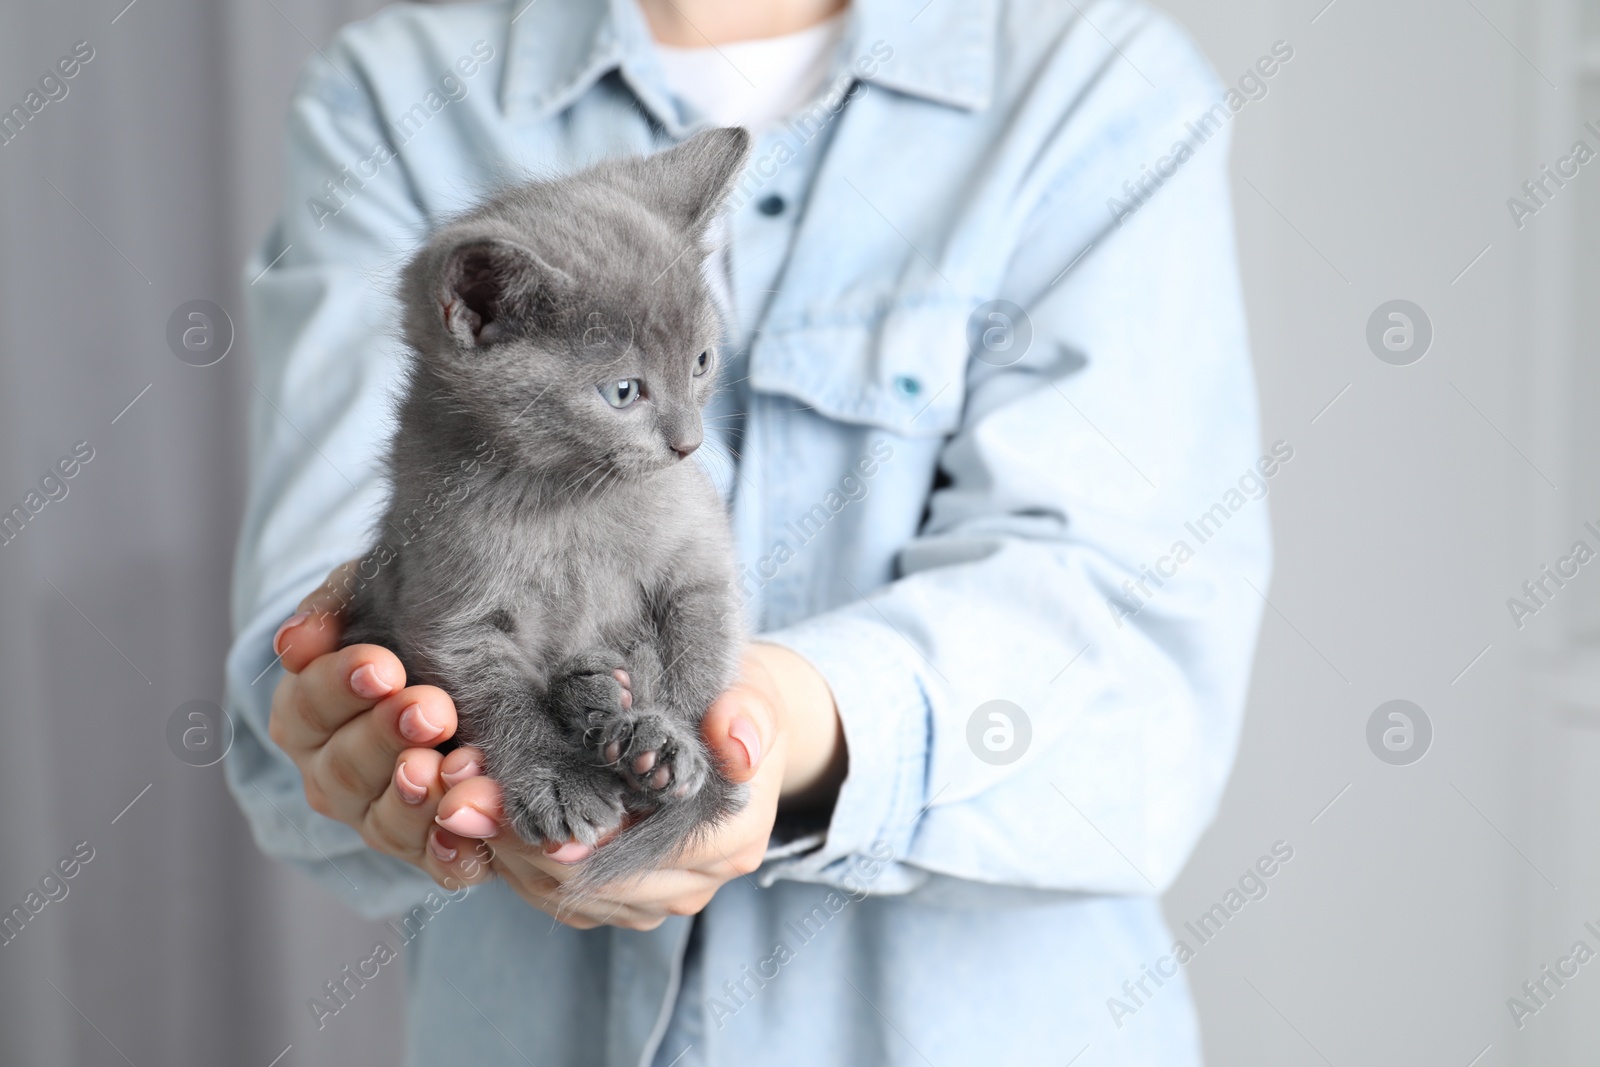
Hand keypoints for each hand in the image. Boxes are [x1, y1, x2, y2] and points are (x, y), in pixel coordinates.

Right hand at [266, 562, 480, 887]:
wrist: (478, 670)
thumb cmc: (416, 628)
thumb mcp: (378, 599)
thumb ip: (340, 604)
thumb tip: (297, 638)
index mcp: (309, 715)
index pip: (310, 704)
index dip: (341, 686)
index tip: (385, 666)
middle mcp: (333, 775)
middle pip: (346, 767)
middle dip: (388, 737)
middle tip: (431, 710)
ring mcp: (379, 819)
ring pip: (385, 821)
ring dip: (419, 797)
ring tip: (457, 765)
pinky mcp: (431, 851)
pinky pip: (437, 865)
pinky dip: (453, 854)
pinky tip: (473, 836)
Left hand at [428, 643, 845, 929]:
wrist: (730, 730)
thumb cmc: (733, 704)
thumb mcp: (752, 695)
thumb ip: (748, 715)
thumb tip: (735, 740)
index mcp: (728, 841)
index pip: (637, 849)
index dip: (568, 827)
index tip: (500, 795)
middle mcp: (689, 885)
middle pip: (587, 880)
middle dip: (517, 839)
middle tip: (454, 794)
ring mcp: (650, 899)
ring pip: (559, 893)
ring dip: (503, 850)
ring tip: (451, 799)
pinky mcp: (614, 898)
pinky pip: (551, 894)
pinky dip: (510, 858)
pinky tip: (470, 820)